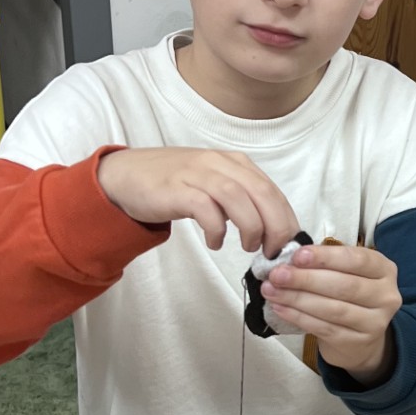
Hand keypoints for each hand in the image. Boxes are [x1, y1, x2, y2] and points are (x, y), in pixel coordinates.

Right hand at [97, 147, 299, 253]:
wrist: (127, 176)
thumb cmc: (175, 185)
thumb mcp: (215, 186)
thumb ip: (242, 200)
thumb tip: (271, 230)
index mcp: (235, 163)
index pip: (272, 190)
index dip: (286, 219)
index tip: (289, 244)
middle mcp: (220, 164)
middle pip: (261, 192)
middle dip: (276, 226)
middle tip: (274, 251)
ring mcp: (197, 174)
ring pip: (238, 198)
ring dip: (251, 227)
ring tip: (249, 247)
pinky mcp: (177, 189)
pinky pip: (206, 208)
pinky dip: (217, 228)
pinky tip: (215, 242)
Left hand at [264, 240, 401, 384]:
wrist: (361, 340)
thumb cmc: (349, 297)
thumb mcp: (347, 274)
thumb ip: (325, 264)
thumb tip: (288, 260)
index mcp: (384, 270)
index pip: (357, 259)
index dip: (326, 257)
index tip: (297, 255)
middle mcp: (385, 296)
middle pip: (344, 285)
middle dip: (306, 279)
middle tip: (277, 274)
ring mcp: (375, 322)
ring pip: (333, 309)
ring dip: (298, 299)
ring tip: (272, 291)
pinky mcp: (357, 342)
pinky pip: (324, 328)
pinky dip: (299, 317)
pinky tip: (281, 308)